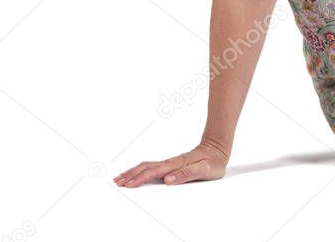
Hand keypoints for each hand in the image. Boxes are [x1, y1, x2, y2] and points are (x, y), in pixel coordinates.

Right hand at [114, 140, 228, 187]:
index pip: (154, 172)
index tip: (128, 186)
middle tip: (117, 182)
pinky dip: (141, 169)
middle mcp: (171, 162)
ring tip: (121, 177)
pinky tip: (138, 172)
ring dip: (133, 171)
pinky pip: (152, 166)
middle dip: (130, 175)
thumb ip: (186, 174)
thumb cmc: (213, 161)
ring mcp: (170, 162)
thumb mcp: (204, 170)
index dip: (140, 179)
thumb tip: (167, 180)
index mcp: (176, 165)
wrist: (218, 148)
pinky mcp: (172, 163)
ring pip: (147, 165)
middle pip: (146, 167)